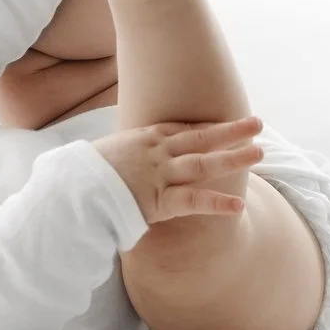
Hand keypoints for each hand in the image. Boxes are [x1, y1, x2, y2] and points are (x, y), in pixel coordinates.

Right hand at [91, 116, 263, 223]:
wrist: (71, 191)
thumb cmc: (82, 174)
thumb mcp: (106, 153)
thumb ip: (124, 154)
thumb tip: (125, 160)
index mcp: (143, 139)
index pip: (182, 129)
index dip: (208, 126)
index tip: (226, 124)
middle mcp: (156, 153)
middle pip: (201, 138)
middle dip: (231, 130)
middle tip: (257, 123)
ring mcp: (159, 175)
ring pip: (203, 163)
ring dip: (233, 157)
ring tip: (259, 152)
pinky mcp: (158, 201)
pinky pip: (193, 200)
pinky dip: (217, 203)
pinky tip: (238, 205)